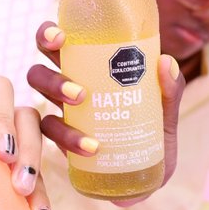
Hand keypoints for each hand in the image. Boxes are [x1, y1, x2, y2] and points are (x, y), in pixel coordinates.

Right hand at [26, 21, 185, 206]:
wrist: (151, 174)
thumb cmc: (154, 131)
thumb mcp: (166, 109)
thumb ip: (169, 88)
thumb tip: (165, 62)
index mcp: (89, 68)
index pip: (58, 43)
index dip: (47, 35)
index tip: (60, 36)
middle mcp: (69, 87)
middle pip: (38, 71)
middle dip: (49, 75)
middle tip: (78, 90)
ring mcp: (65, 115)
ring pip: (39, 99)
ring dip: (56, 98)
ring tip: (83, 104)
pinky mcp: (63, 143)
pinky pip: (51, 135)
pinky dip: (68, 138)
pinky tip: (92, 146)